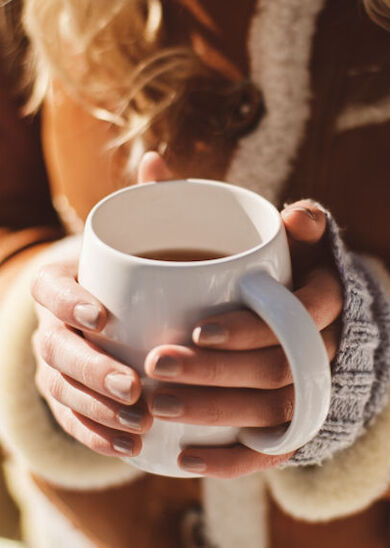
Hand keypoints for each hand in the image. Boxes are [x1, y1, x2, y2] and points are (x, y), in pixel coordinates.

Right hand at [31, 152, 170, 456]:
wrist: (109, 312)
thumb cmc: (129, 272)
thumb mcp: (137, 237)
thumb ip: (146, 203)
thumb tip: (154, 158)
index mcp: (62, 283)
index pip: (50, 289)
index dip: (68, 302)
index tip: (100, 313)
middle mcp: (49, 326)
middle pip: (55, 350)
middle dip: (91, 370)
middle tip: (134, 386)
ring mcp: (54, 366)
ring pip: (62, 392)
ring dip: (98, 411)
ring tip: (140, 424)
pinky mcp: (68, 398)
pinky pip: (73, 422)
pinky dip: (97, 436)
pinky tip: (130, 449)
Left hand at [145, 199, 342, 477]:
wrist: (303, 318)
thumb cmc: (268, 271)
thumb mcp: (257, 234)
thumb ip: (201, 201)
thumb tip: (153, 161)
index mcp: (320, 295)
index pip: (297, 313)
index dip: (250, 326)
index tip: (195, 328)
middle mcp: (323, 344)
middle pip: (279, 367)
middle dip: (218, 372)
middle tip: (157, 367)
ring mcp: (313, 386)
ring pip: (275, 411)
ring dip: (217, 414)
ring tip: (158, 407)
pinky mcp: (297, 421)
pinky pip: (275, 449)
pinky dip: (233, 460)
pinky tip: (185, 458)